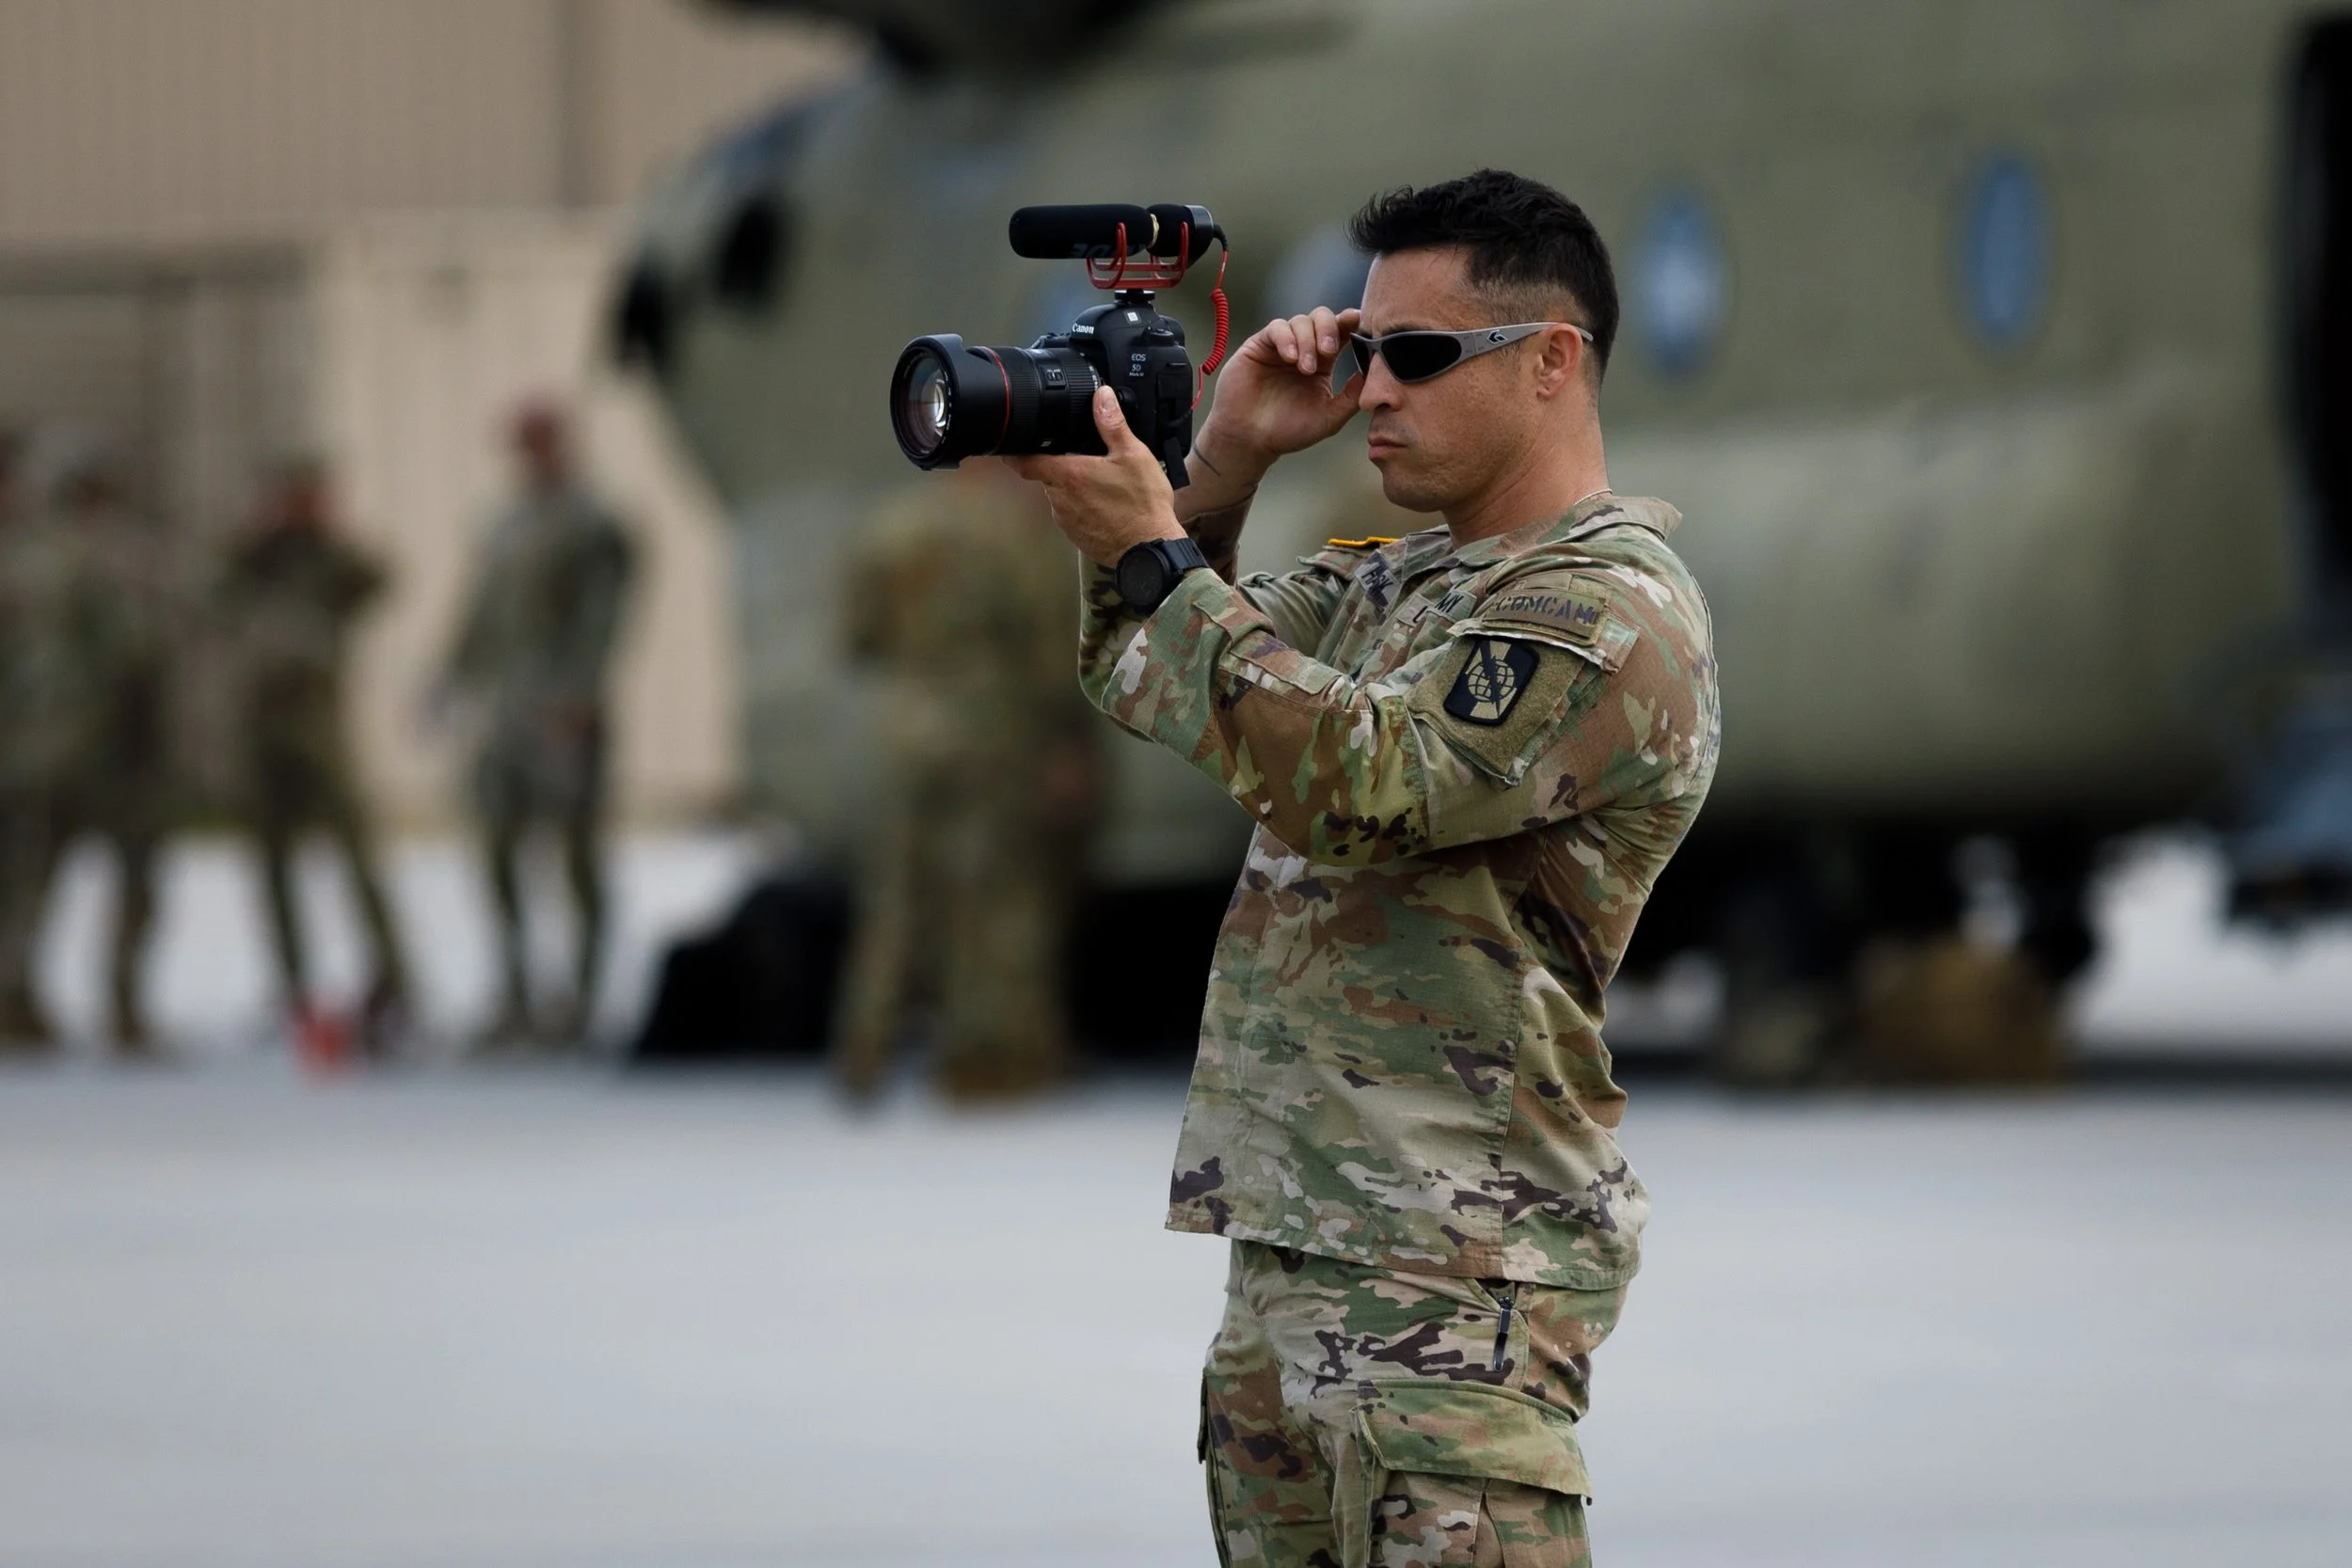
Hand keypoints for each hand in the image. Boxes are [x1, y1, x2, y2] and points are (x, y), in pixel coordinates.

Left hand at [1008, 386, 1186, 567]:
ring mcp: (1066, 520)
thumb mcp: (1133, 455)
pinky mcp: (1076, 535)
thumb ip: (1112, 424)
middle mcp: (1060, 499)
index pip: (1025, 462)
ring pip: (1061, 496)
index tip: (1012, 444)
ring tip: (1103, 486)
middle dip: (1061, 466)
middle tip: (1086, 460)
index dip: (1015, 451)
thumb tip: (1101, 396)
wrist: (1150, 549)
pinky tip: (1107, 506)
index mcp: (1069, 475)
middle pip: (1047, 476)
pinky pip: (1072, 515)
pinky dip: (1084, 508)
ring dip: (1074, 488)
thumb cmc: (1142, 505)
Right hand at [1190, 306, 1365, 491]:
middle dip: (1329, 329)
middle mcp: (1303, 349)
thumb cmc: (1288, 431)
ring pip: (1301, 321)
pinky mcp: (1259, 345)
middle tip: (1329, 350)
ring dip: (1307, 341)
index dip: (1350, 323)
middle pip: (1322, 318)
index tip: (1359, 322)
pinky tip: (1290, 358)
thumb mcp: (1329, 418)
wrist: (1251, 440)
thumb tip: (1374, 372)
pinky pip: (1277, 328)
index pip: (1341, 333)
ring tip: (1306, 368)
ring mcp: (1281, 345)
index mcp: (1323, 362)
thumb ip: (1351, 396)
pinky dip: (1287, 338)